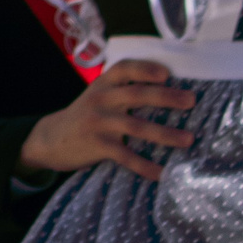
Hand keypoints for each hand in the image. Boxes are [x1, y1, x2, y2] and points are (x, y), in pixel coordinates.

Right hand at [15, 59, 197, 181]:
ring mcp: (98, 122)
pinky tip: (162, 174)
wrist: (51, 139)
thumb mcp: (98, 96)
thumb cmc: (86, 116)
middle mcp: (100, 99)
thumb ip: (121, 91)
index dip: (145, 68)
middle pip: (136, 95)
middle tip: (191, 100)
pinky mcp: (97, 145)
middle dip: (166, 97)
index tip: (166, 73)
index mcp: (102, 84)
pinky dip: (145, 166)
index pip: (123, 69)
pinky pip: (125, 156)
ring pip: (136, 126)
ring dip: (165, 133)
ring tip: (188, 139)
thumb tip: (166, 92)